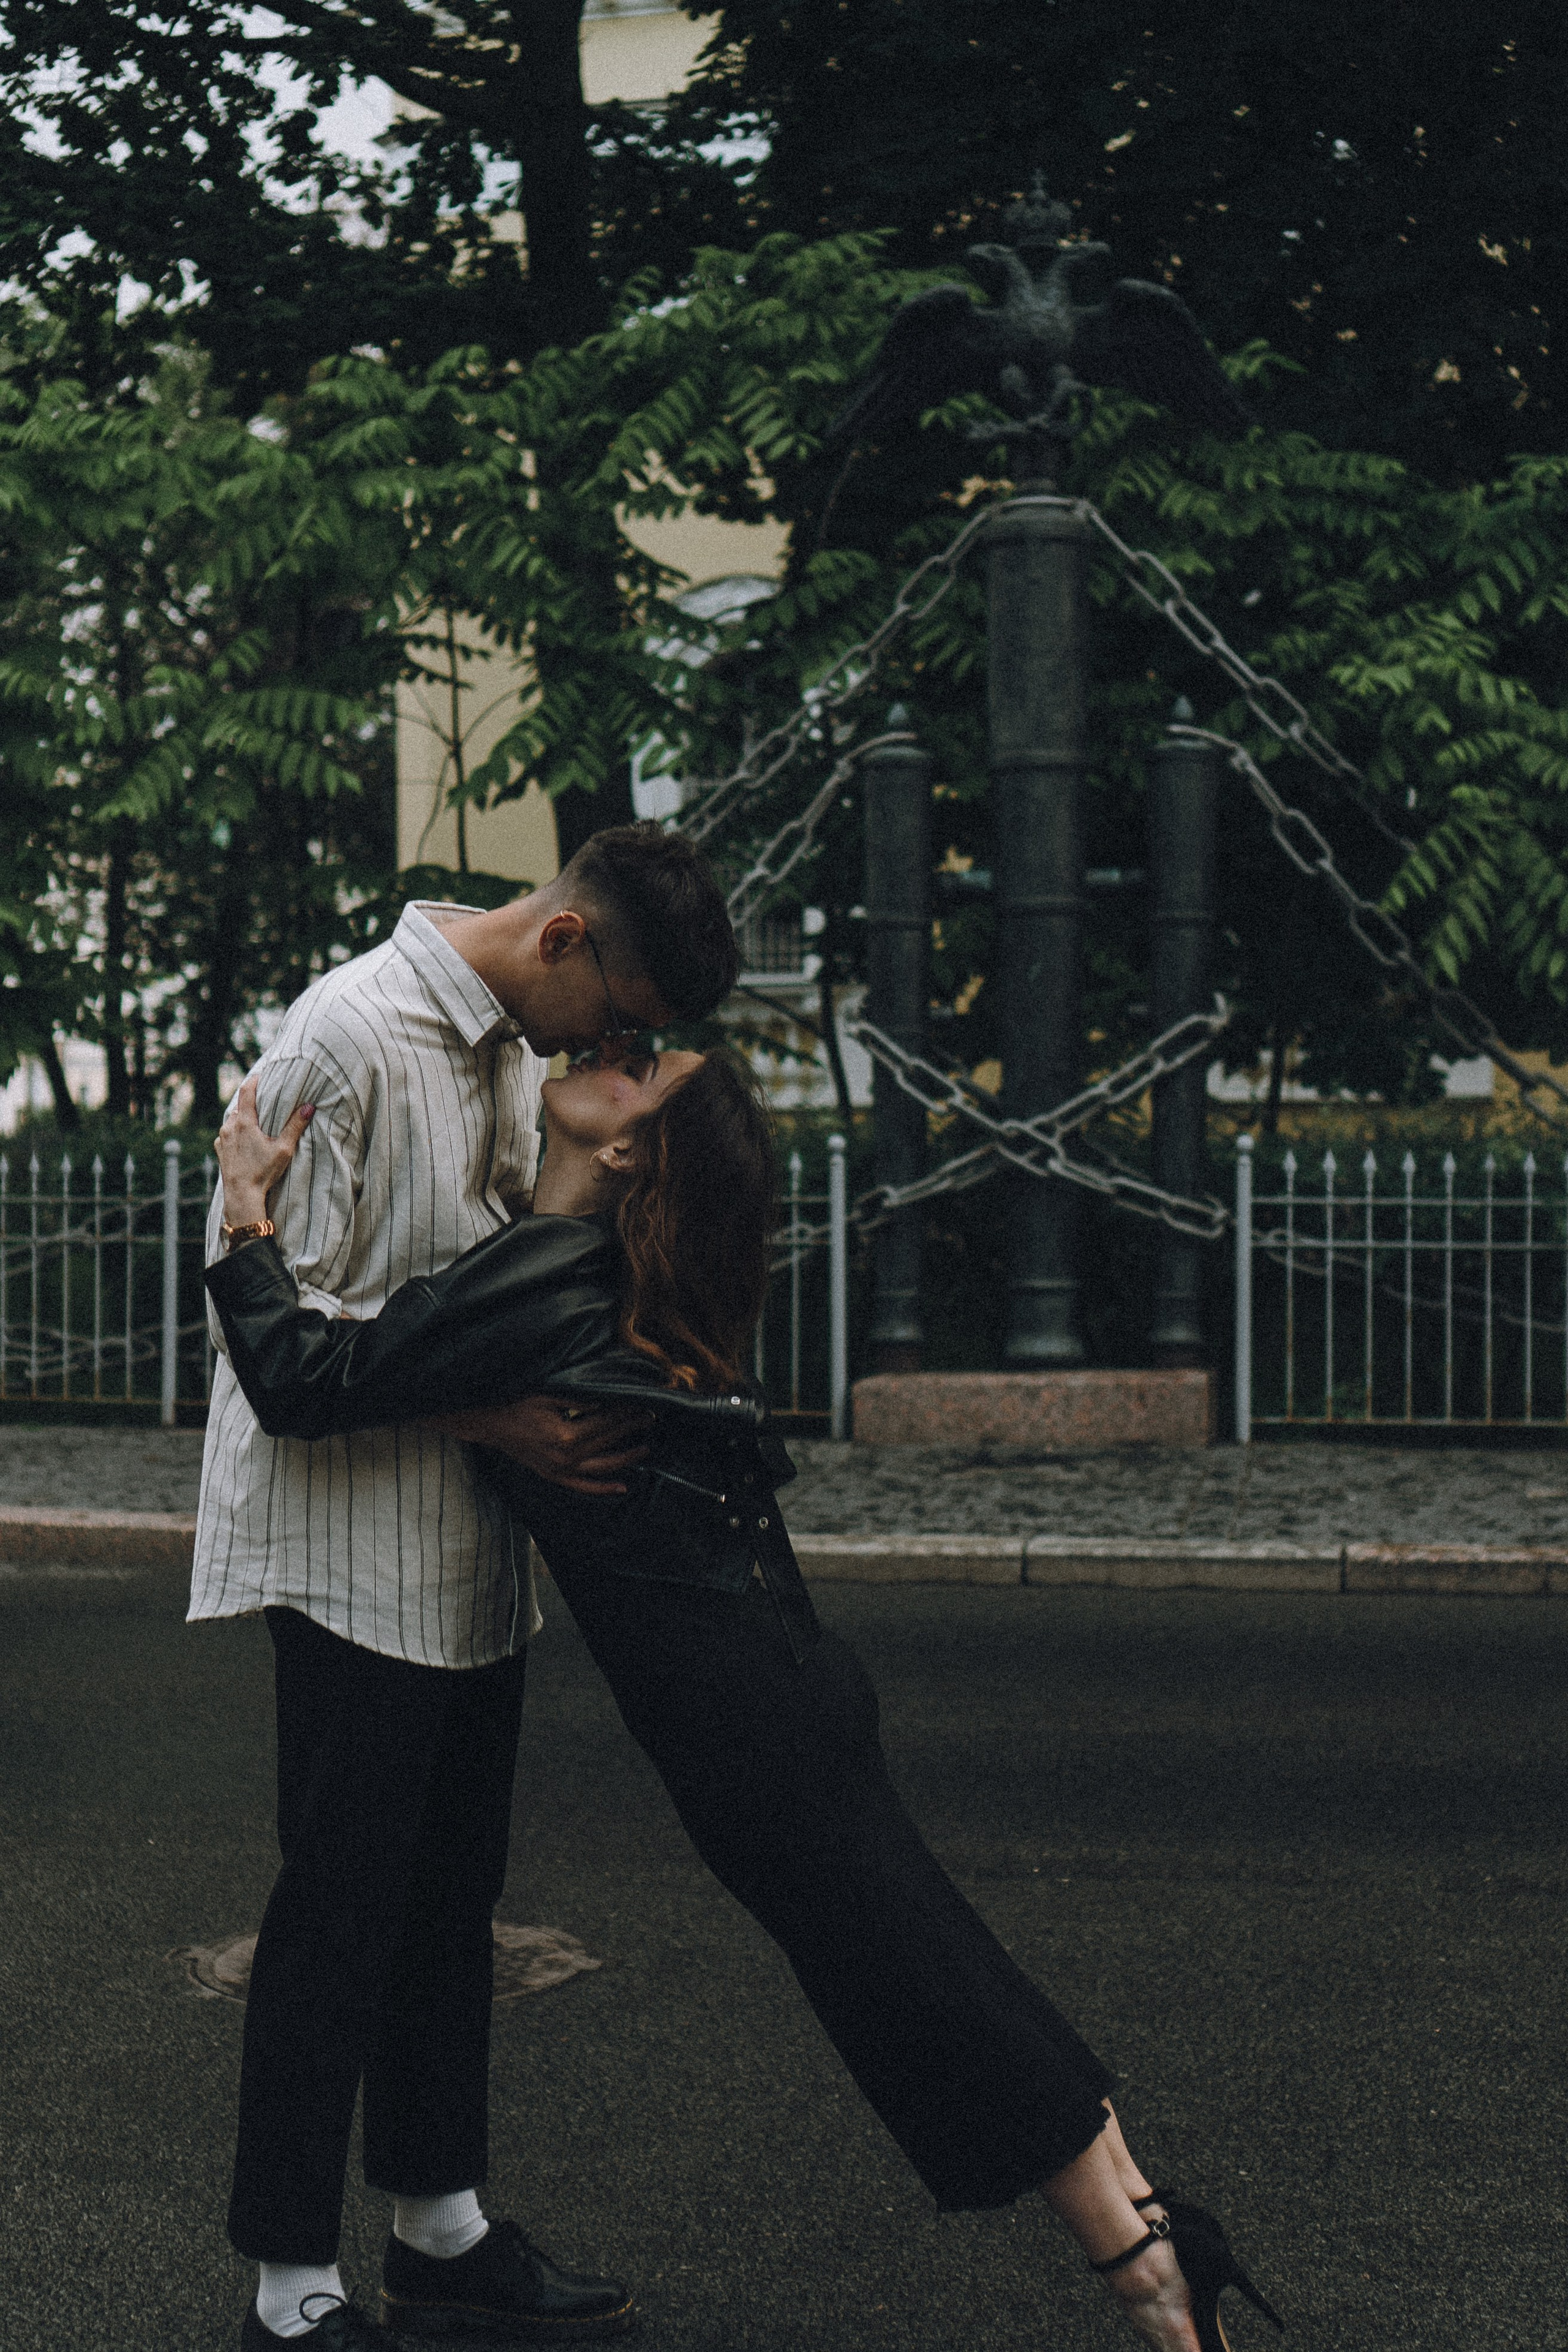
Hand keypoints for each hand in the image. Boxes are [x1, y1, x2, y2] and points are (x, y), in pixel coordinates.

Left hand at [215, 1076, 314, 1225]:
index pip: (246, 1091)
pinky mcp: (219, 1149)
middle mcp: (230, 1127)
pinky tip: (245, 1141)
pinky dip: (236, 1132)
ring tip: (256, 1122)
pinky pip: (227, 1134)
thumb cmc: (263, 1172)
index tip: (261, 1074)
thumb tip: (309, 1107)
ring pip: (233, 1120)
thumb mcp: (283, 1149)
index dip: (254, 1080)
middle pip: (240, 1106)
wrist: (241, 1195)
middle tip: (264, 1102)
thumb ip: (295, 1126)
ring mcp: (222, 1138)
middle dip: (252, 1103)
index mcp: (245, 1122)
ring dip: (243, 1118)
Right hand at [434, 1395, 652, 1494]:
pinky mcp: (555, 1477)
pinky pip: (584, 1487)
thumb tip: (606, 1403)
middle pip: (608, 1442)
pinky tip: (622, 1487)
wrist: (492, 1426)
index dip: (626, 1413)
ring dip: (626, 1458)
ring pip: (602, 1467)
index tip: (643, 1405)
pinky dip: (603, 1488)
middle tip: (650, 1418)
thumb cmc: (519, 1406)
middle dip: (631, 1429)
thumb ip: (579, 1402)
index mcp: (566, 1435)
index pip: (606, 1422)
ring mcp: (560, 1471)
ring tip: (645, 1448)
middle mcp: (566, 1457)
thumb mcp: (549, 1397)